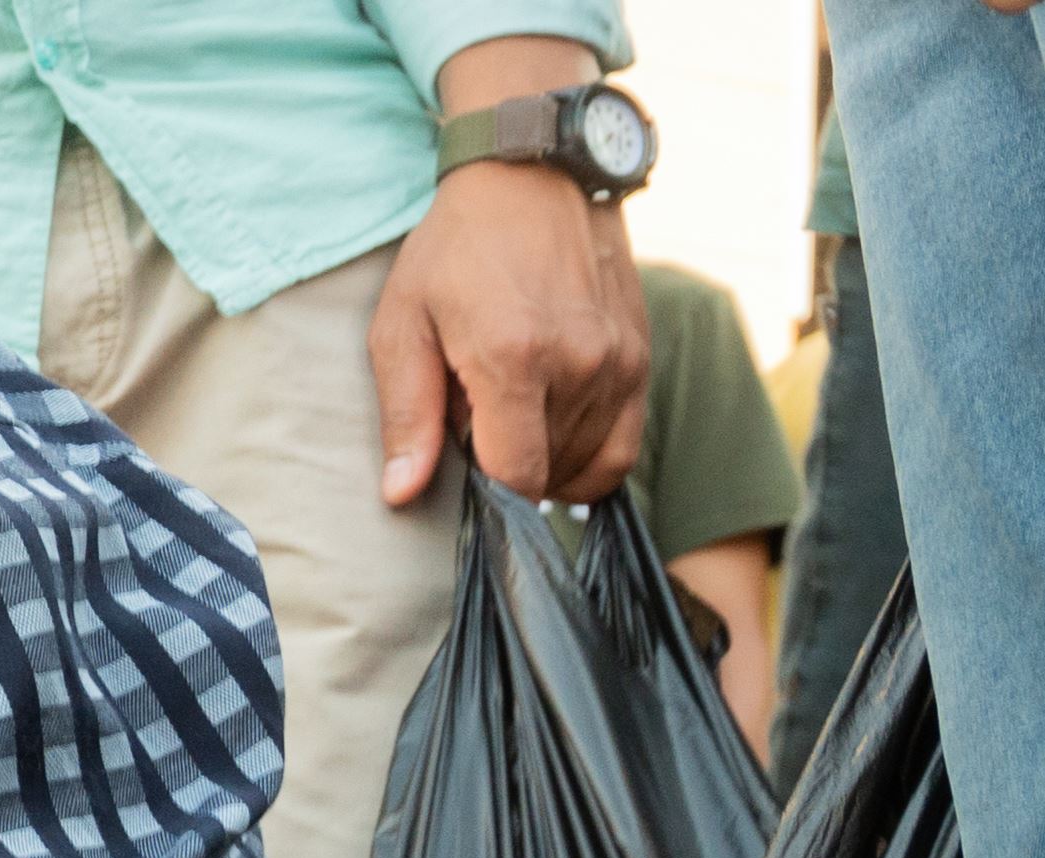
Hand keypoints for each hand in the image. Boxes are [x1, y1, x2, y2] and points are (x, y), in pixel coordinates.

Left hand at [373, 125, 645, 504]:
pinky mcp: (643, 355)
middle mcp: (582, 363)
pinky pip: (624, 442)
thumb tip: (402, 493)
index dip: (485, 492)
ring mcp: (622, 361)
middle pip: (550, 473)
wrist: (531, 177)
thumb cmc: (454, 250)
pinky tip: (551, 420)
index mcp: (516, 358)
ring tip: (512, 404)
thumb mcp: (402, 325)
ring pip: (589, 464)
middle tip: (477, 411)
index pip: (516, 478)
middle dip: (508, 462)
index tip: (461, 460)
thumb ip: (407, 414)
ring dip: (547, 457)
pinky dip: (587, 452)